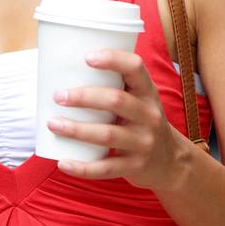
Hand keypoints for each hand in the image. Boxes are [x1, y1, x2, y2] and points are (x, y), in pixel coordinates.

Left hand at [46, 48, 193, 191]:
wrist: (171, 162)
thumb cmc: (141, 123)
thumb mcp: (139, 101)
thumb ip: (114, 87)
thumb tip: (61, 71)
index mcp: (147, 92)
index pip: (135, 68)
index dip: (113, 59)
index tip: (87, 57)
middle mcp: (149, 115)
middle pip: (116, 100)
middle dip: (83, 97)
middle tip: (58, 96)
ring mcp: (143, 142)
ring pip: (107, 135)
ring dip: (77, 130)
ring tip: (52, 124)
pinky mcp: (135, 166)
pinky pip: (106, 168)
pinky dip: (82, 167)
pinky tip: (63, 163)